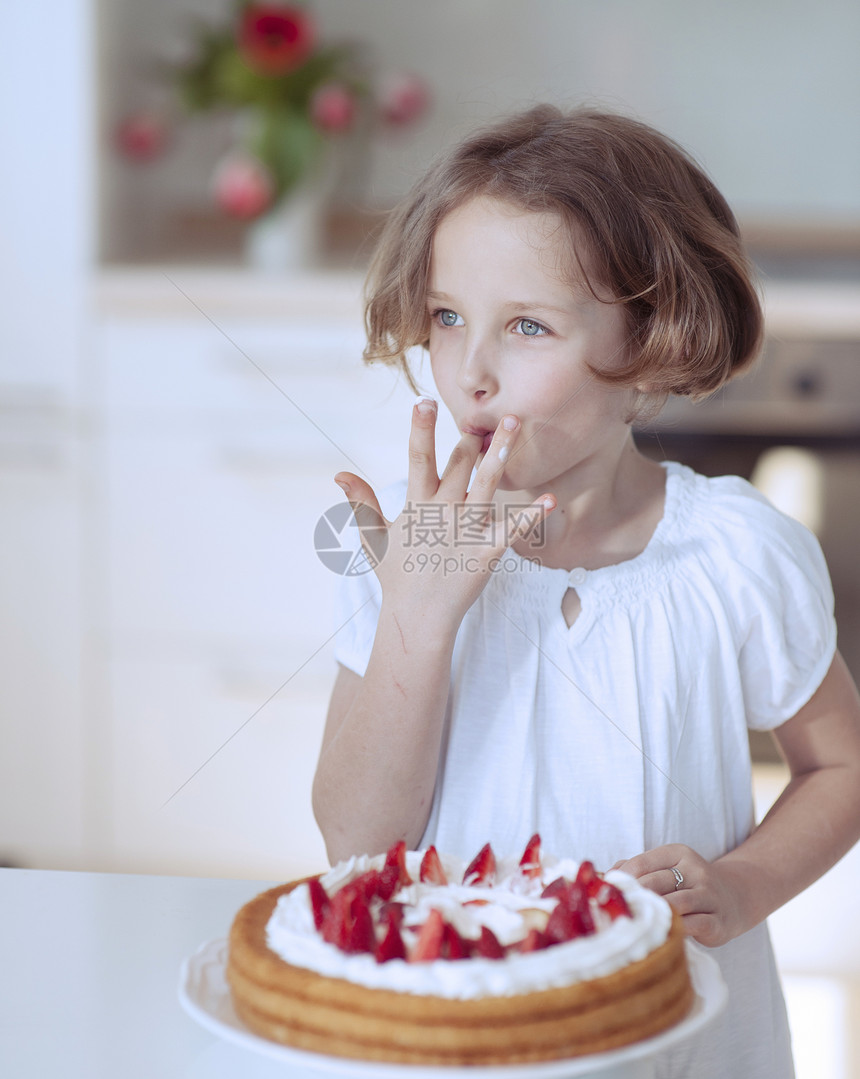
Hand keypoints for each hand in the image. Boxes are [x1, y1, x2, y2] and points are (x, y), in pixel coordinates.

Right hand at [335, 397, 554, 628]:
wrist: (417, 618)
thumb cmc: (397, 576)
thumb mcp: (375, 537)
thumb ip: (362, 502)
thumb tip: (340, 474)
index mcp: (416, 505)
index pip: (418, 460)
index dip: (421, 430)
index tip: (424, 401)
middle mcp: (442, 513)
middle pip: (459, 466)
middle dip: (471, 439)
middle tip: (485, 414)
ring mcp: (465, 531)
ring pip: (486, 485)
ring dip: (500, 454)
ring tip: (514, 424)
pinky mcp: (486, 553)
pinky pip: (512, 530)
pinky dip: (531, 516)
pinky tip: (550, 499)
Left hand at [612, 844, 752, 947]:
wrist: (734, 899)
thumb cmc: (687, 885)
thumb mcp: (666, 869)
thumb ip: (636, 869)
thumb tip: (605, 876)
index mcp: (679, 853)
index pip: (642, 863)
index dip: (622, 879)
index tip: (608, 893)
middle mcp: (696, 871)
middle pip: (655, 884)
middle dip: (634, 899)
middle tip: (617, 913)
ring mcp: (709, 896)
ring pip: (674, 904)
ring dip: (653, 915)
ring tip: (635, 925)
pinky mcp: (717, 921)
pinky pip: (693, 925)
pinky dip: (675, 930)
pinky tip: (660, 935)